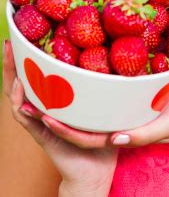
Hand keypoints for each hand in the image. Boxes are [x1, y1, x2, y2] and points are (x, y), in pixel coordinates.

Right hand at [2, 40, 117, 194]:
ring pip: (19, 100)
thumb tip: (117, 56)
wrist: (97, 170)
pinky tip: (23, 91)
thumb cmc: (102, 136)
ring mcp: (39, 123)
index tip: (25, 38)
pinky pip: (28, 120)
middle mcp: (42, 110)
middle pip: (21, 84)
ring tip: (10, 61)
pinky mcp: (42, 136)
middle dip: (12, 64)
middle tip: (9, 43)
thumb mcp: (102, 104)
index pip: (36, 77)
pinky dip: (24, 105)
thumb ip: (103, 87)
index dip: (28, 59)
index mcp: (54, 101)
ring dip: (12, 80)